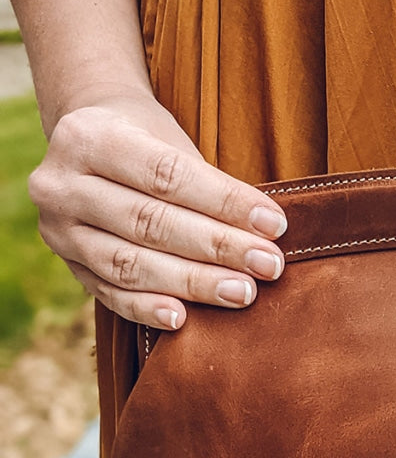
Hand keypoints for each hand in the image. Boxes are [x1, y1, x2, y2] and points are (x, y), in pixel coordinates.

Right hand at [28, 89, 288, 329]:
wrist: (88, 143)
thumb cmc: (147, 143)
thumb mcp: (172, 142)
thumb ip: (209, 185)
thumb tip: (267, 234)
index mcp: (88, 137)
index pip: (167, 176)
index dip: (224, 202)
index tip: (274, 224)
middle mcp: (61, 184)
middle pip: (150, 223)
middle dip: (218, 247)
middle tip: (268, 265)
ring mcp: (59, 230)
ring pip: (130, 265)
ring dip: (193, 283)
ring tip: (243, 292)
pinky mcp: (68, 266)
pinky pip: (110, 294)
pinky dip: (147, 309)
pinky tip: (183, 319)